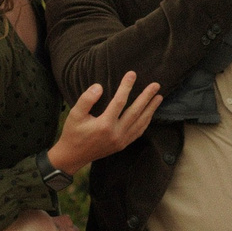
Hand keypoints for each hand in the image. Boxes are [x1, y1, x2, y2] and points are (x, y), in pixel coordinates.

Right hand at [45, 71, 164, 174]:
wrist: (73, 156)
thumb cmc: (73, 133)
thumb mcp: (74, 114)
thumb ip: (86, 99)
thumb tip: (99, 87)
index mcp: (104, 125)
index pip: (119, 101)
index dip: (126, 86)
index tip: (132, 74)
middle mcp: (116, 133)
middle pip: (136, 112)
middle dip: (147, 97)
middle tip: (156, 85)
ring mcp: (121, 141)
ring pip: (140, 123)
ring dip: (151, 109)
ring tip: (159, 97)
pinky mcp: (122, 145)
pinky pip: (138, 132)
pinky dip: (146, 122)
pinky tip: (150, 114)